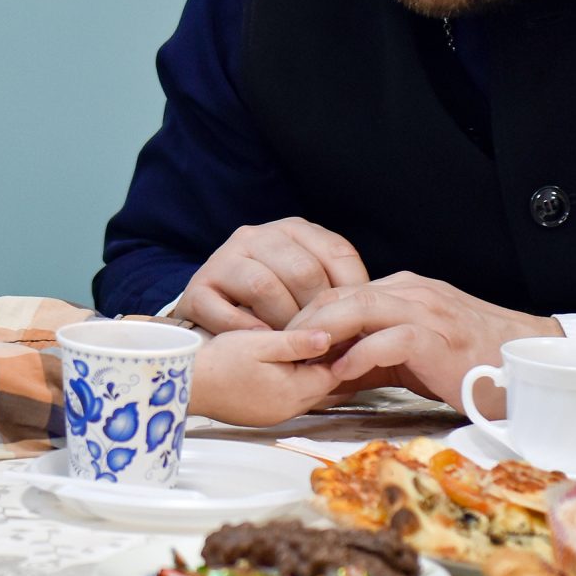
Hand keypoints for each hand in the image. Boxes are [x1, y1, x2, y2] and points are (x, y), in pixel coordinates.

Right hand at [176, 219, 368, 332]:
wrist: (213, 334)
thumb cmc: (272, 312)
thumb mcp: (308, 289)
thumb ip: (338, 293)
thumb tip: (379, 315)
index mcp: (293, 229)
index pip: (337, 252)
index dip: (354, 292)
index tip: (359, 325)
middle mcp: (257, 236)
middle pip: (302, 270)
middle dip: (318, 314)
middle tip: (327, 343)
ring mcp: (223, 259)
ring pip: (263, 286)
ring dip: (283, 324)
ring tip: (293, 346)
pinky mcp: (196, 289)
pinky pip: (224, 309)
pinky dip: (246, 331)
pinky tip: (261, 344)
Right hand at [189, 326, 392, 425]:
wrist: (186, 383)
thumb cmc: (217, 361)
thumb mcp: (258, 342)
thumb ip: (296, 341)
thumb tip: (328, 336)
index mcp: (294, 391)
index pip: (337, 370)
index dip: (346, 347)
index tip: (351, 325)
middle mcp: (291, 407)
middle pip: (330, 383)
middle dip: (338, 359)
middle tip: (344, 333)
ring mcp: (278, 413)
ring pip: (314, 388)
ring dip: (318, 369)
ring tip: (322, 343)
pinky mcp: (266, 412)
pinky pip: (296, 394)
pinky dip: (302, 377)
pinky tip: (297, 359)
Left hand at [286, 273, 561, 411]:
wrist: (527, 366)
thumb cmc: (471, 363)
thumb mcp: (413, 355)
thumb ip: (372, 357)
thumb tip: (327, 377)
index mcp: (405, 291)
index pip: (341, 292)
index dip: (308, 315)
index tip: (282, 341)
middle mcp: (412, 293)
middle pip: (342, 294)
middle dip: (306, 321)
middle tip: (280, 348)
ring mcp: (427, 312)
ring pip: (360, 307)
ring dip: (326, 332)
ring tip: (301, 356)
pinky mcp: (439, 339)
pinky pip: (390, 339)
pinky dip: (361, 354)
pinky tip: (342, 373)